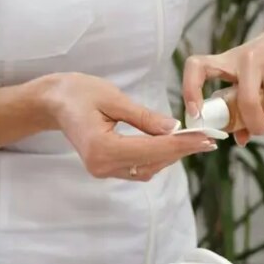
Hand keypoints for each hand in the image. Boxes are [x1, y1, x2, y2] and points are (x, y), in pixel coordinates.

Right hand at [44, 73, 216, 180]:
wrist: (53, 102)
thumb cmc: (79, 93)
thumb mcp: (113, 98)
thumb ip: (144, 117)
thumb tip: (174, 128)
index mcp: (101, 147)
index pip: (151, 149)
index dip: (181, 145)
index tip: (206, 139)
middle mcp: (101, 165)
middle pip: (152, 162)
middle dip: (181, 150)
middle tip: (209, 139)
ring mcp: (102, 170)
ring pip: (147, 168)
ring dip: (171, 155)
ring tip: (196, 141)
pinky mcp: (105, 168)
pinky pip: (138, 167)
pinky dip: (157, 157)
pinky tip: (173, 145)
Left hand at [183, 22, 263, 142]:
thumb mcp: (249, 74)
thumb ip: (241, 105)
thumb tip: (241, 140)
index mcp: (229, 60)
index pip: (198, 66)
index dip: (190, 90)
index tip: (196, 114)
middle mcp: (250, 58)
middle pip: (246, 104)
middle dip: (257, 127)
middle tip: (262, 129)